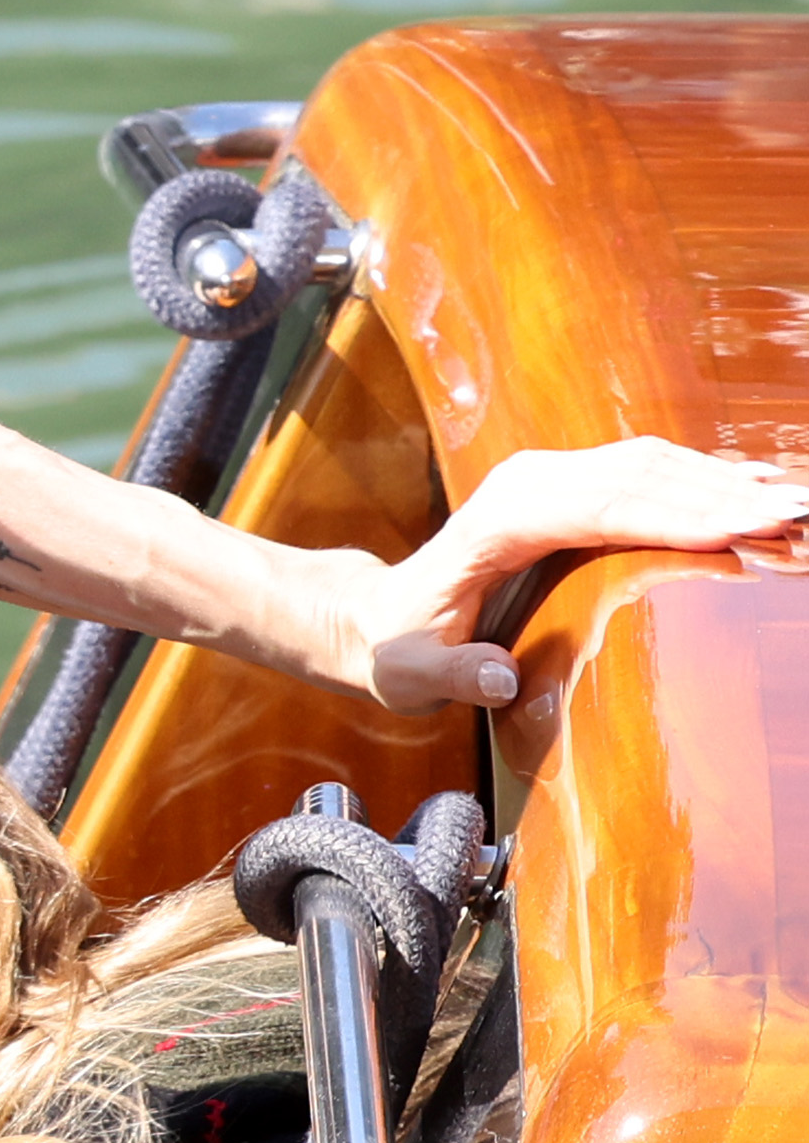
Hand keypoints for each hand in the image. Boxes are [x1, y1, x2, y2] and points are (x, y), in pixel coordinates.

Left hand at [326, 441, 808, 711]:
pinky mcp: (570, 485)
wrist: (376, 616)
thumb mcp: (410, 676)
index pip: (603, 507)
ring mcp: (549, 476)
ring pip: (653, 464)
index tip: (743, 528)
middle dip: (724, 494)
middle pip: (641, 476)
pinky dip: (707, 479)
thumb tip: (499, 678)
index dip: (677, 515)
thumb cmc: (398, 650)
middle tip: (796, 516)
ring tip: (796, 502)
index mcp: (497, 521)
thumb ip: (453, 677)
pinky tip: (759, 489)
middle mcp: (527, 482)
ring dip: (726, 481)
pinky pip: (648, 472)